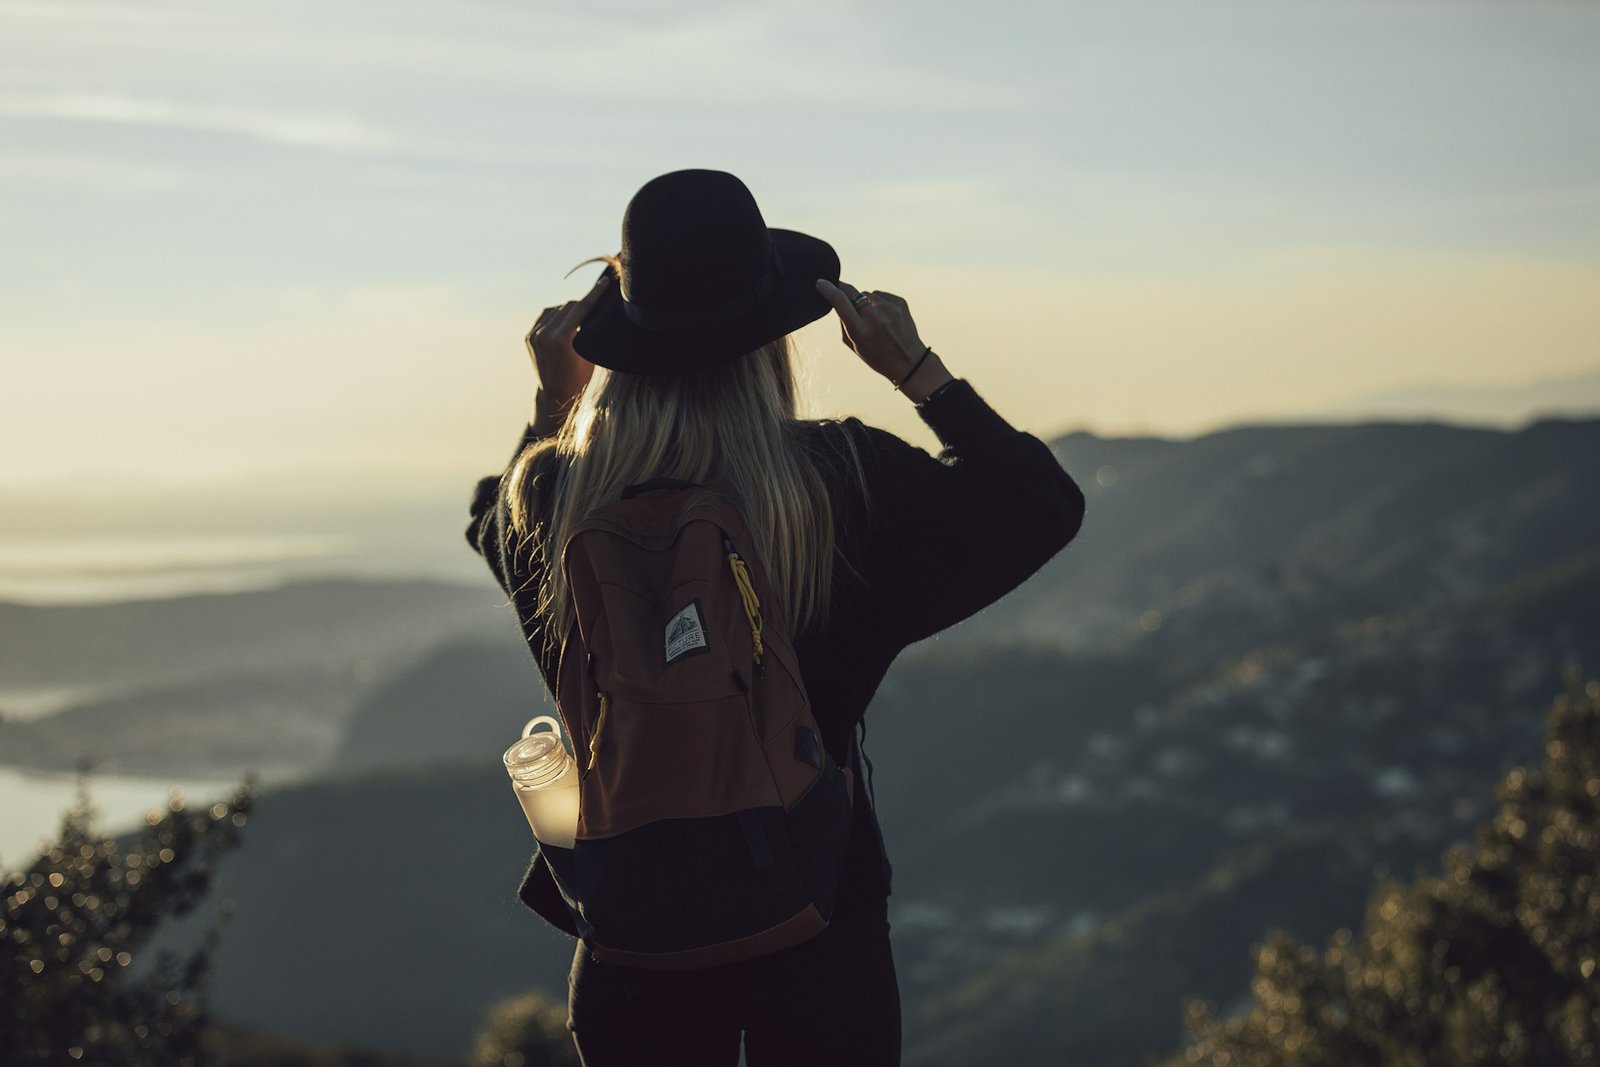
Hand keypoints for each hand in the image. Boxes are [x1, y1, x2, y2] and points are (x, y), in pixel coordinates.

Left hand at [526, 266, 612, 412]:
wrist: (555, 394)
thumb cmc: (579, 377)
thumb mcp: (589, 354)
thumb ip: (587, 331)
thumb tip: (595, 311)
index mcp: (561, 340)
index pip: (581, 308)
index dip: (595, 294)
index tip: (604, 282)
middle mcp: (544, 335)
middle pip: (569, 306)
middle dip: (584, 303)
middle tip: (596, 304)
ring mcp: (534, 335)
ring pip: (557, 308)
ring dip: (569, 310)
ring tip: (579, 318)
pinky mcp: (529, 336)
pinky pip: (546, 316)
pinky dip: (557, 315)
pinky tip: (565, 320)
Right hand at [814, 278, 951, 400]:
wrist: (909, 361)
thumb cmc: (877, 356)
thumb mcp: (855, 346)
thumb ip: (844, 323)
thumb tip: (838, 300)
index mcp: (861, 331)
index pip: (840, 302)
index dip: (828, 289)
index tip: (820, 282)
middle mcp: (875, 317)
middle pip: (852, 293)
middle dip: (844, 292)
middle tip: (842, 296)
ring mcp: (890, 309)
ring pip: (866, 294)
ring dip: (865, 303)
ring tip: (874, 320)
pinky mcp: (900, 302)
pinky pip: (880, 295)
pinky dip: (878, 303)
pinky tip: (885, 318)